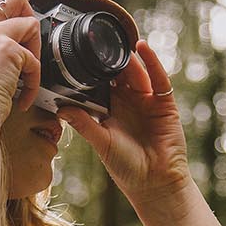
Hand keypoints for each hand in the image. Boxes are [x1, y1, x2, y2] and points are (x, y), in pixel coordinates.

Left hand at [56, 40, 191, 205]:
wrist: (155, 182)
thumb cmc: (126, 167)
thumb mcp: (101, 143)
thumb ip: (84, 124)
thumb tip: (62, 109)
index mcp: (110, 112)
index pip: (100, 85)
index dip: (92, 71)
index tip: (80, 54)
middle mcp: (128, 104)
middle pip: (119, 75)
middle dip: (110, 60)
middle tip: (98, 43)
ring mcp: (147, 102)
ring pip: (137, 73)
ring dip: (128, 58)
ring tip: (118, 43)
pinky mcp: (164, 103)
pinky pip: (159, 78)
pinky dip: (152, 62)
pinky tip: (143, 48)